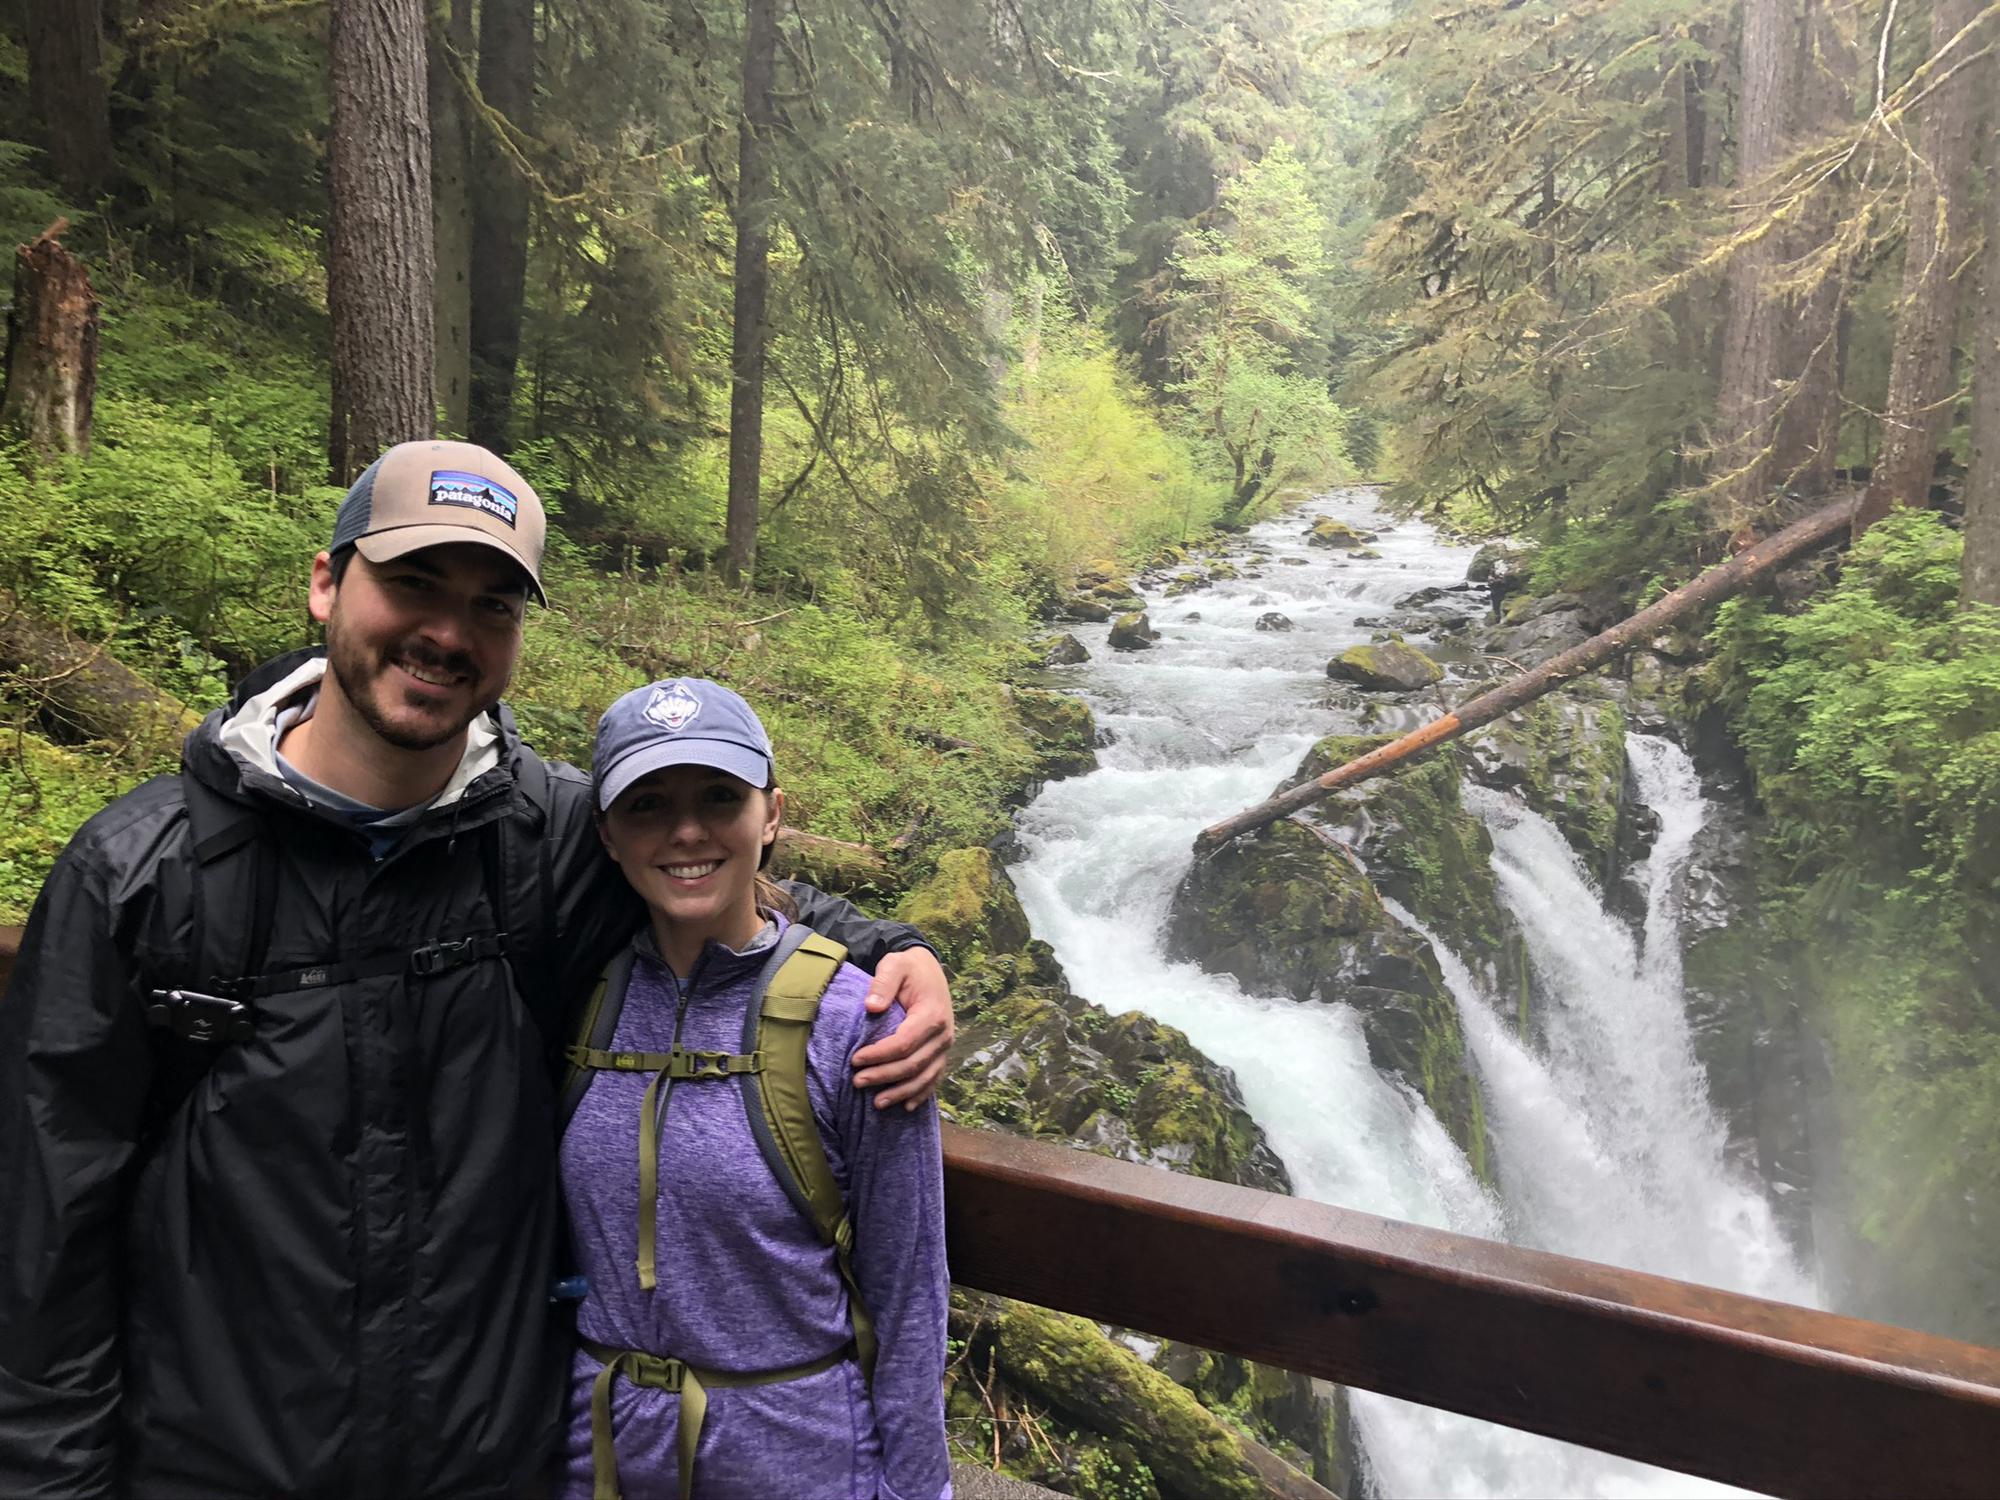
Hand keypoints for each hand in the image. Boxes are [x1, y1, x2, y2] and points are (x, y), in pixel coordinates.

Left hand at [851, 947, 954, 1109]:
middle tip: (857, 1082)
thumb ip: (883, 983)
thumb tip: (872, 1007)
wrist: (928, 969)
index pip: (904, 1043)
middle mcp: (943, 1034)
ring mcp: (945, 1046)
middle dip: (884, 1076)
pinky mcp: (942, 1053)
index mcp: (932, 1014)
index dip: (879, 1055)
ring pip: (924, 1077)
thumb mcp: (894, 965)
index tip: (855, 1060)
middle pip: (912, 1064)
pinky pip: (934, 1078)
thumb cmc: (908, 968)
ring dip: (901, 1092)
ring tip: (877, 1103)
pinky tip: (907, 1106)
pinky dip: (921, 1093)